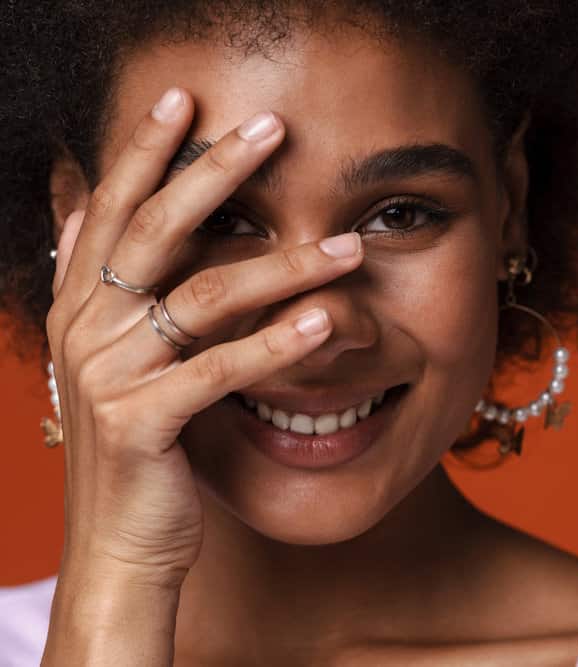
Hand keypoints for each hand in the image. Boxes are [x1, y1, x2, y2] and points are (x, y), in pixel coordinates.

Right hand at [45, 87, 363, 588]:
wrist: (122, 543)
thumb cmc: (143, 448)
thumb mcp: (123, 361)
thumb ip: (120, 294)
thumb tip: (95, 220)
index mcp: (83, 307)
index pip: (111, 208)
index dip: (143, 151)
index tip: (183, 98)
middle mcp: (85, 330)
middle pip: (154, 230)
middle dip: (214, 172)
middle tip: (273, 128)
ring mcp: (108, 375)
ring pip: (203, 296)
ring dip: (282, 266)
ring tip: (347, 249)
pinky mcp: (142, 423)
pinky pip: (219, 369)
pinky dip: (277, 343)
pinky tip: (328, 321)